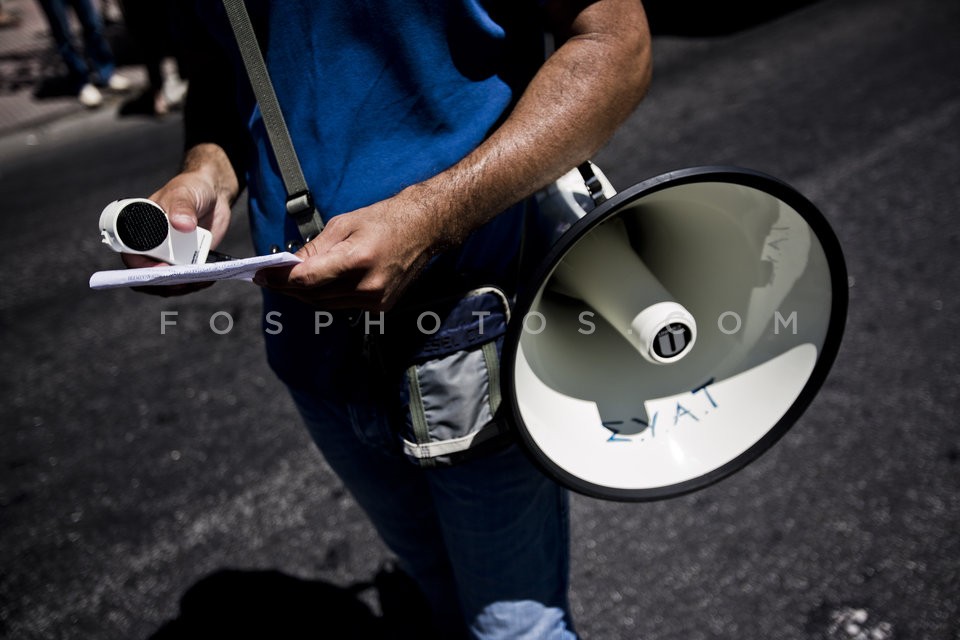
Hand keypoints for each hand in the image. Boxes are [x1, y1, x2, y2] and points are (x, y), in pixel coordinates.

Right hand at [124, 145, 237, 295]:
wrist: (212, 194)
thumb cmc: (190, 189)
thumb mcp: (184, 194)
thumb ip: (182, 207)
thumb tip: (182, 224)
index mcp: (140, 231)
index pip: (131, 257)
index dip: (142, 269)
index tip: (162, 269)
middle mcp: (152, 247)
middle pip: (149, 277)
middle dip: (165, 283)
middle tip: (184, 279)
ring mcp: (169, 257)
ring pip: (168, 283)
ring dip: (182, 287)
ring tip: (199, 280)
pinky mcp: (187, 262)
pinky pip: (187, 280)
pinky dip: (196, 284)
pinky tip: (207, 279)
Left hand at [254, 190, 439, 310]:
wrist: (424, 229)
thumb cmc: (385, 219)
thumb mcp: (344, 224)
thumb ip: (315, 248)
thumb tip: (289, 265)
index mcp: (358, 259)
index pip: (307, 278)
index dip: (279, 279)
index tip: (260, 275)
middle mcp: (367, 285)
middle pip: (313, 295)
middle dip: (287, 287)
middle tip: (267, 278)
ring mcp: (376, 299)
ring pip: (325, 304)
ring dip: (304, 294)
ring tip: (286, 282)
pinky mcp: (381, 306)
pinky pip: (342, 305)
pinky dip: (326, 297)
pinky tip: (316, 286)